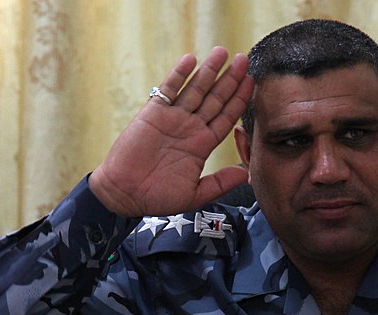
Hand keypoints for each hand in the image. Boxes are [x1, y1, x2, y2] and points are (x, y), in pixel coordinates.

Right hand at [90, 46, 253, 216]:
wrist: (124, 195)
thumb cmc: (157, 198)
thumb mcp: (195, 194)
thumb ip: (220, 182)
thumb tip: (245, 173)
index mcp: (202, 145)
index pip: (226, 117)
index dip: (240, 100)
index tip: (253, 84)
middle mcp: (190, 128)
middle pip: (215, 99)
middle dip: (230, 80)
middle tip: (244, 60)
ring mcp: (172, 119)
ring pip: (195, 90)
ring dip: (209, 71)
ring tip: (222, 53)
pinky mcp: (153, 114)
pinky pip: (168, 90)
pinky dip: (179, 75)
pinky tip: (191, 60)